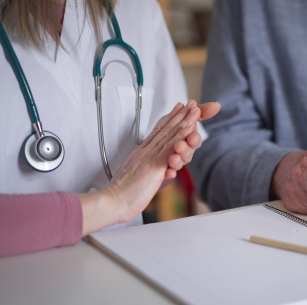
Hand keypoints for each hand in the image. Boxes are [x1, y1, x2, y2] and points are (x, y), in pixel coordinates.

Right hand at [79, 100, 219, 234]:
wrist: (112, 201)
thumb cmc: (121, 194)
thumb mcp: (135, 176)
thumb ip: (143, 168)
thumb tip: (147, 167)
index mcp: (141, 154)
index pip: (158, 132)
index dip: (169, 119)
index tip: (178, 108)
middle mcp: (145, 151)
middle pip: (166, 129)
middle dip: (180, 115)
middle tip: (191, 103)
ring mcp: (150, 157)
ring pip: (169, 135)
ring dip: (184, 121)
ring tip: (194, 110)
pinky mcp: (153, 165)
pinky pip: (169, 148)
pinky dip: (179, 136)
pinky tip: (189, 128)